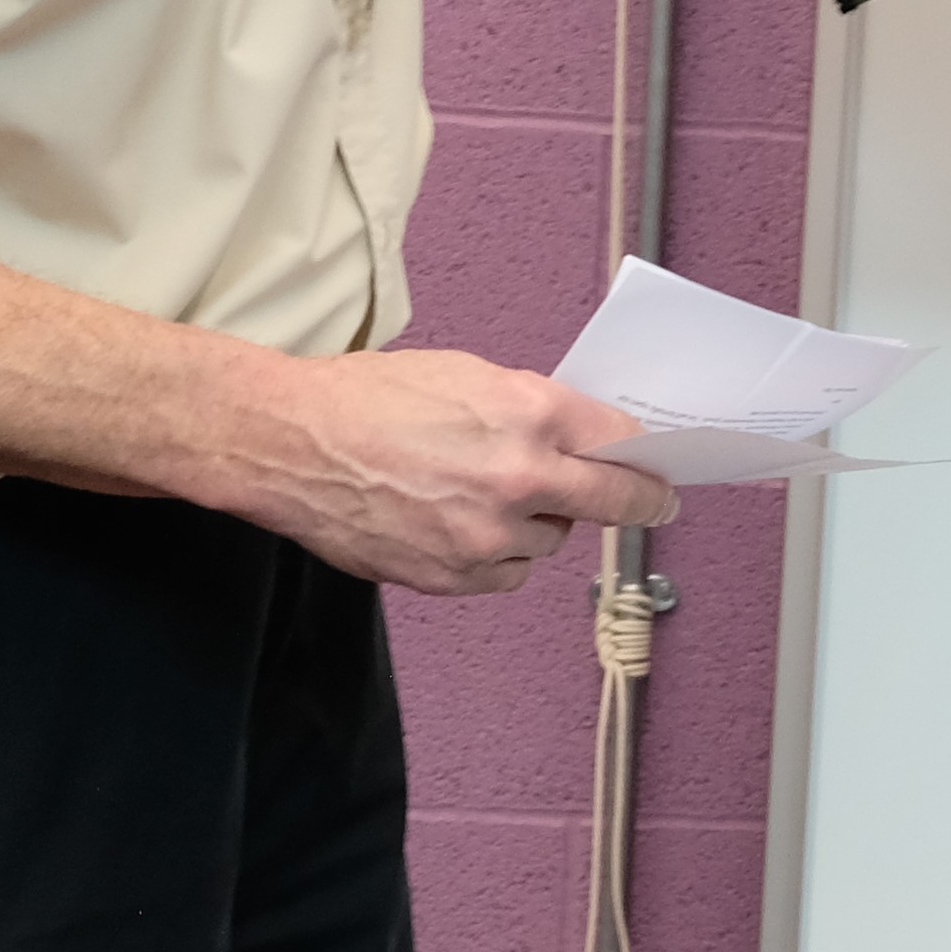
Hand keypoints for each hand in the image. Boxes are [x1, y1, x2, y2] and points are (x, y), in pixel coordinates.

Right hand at [223, 348, 678, 597]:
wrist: (290, 445)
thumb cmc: (368, 398)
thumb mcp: (469, 375)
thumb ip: (536, 410)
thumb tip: (583, 439)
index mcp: (529, 416)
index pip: (621, 446)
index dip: (644, 459)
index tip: (660, 471)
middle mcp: (518, 480)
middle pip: (611, 504)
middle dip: (639, 502)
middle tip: (654, 504)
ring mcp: (485, 536)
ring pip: (550, 541)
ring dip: (538, 523)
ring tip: (488, 495)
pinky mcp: (451, 576)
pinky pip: (507, 573)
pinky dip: (499, 555)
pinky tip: (463, 526)